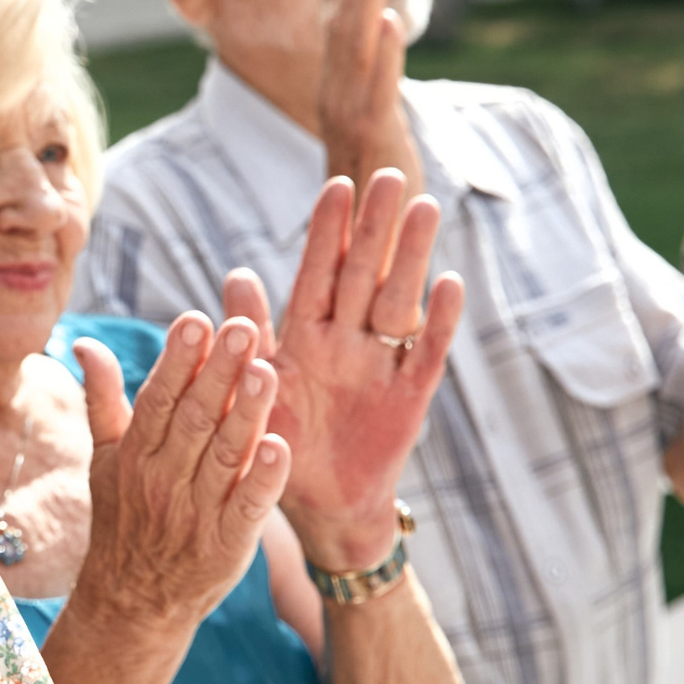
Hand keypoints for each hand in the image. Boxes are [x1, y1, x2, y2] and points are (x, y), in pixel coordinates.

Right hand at [69, 313, 289, 630]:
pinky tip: (281, 447)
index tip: (196, 321)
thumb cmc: (123, 519)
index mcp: (136, 454)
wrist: (133, 602)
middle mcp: (164, 479)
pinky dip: (263, 478)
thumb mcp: (105, 459)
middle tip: (244, 328)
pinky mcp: (227, 544)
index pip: (159, 398)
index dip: (177, 360)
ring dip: (246, 414)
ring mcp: (197, 512)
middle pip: (195, 419)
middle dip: (219, 372)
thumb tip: (87, 343)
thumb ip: (103, 399)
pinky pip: (247, 507)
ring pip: (225, 455)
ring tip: (266, 371)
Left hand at [233, 170, 462, 571]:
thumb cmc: (282, 445)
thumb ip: (250, 336)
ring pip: (398, 300)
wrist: (321, 508)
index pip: (316, 273)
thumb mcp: (259, 390)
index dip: (326, 232)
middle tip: (387, 174)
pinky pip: (427, 354)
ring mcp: (381, 365)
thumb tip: (234, 273)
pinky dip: (438, 322)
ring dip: (411, 257)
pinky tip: (449, 283)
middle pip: (362, 274)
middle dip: (373, 227)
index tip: (335, 185)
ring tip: (425, 207)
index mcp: (304, 336)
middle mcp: (346, 341)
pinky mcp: (409, 397)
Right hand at [318, 0, 422, 197]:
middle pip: (345, 39)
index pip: (345, 47)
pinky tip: (387, 20)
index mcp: (340, 111)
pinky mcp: (372, 143)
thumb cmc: (378, 214)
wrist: (370, 265)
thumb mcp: (377, 159)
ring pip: (356, 54)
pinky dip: (380, 54)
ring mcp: (352, 126)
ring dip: (363, 4)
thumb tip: (388, 90)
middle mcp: (338, 112)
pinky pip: (375, 90)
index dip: (353, 3)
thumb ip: (377, 124)